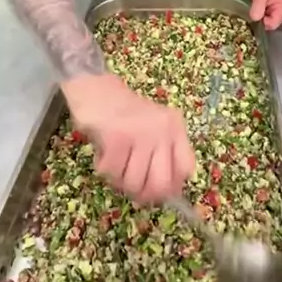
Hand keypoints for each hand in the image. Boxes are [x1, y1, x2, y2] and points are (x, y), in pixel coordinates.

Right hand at [62, 73, 194, 202]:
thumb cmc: (125, 113)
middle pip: (161, 184)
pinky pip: (112, 172)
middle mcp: (163, 130)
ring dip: (120, 181)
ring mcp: (141, 134)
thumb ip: (163, 154)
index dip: (173, 186)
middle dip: (145, 194)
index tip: (158, 190)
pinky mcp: (117, 138)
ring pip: (134, 183)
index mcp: (175, 128)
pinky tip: (103, 154)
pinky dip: (104, 169)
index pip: (186, 168)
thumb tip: (166, 194)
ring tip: (115, 165)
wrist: (96, 88)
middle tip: (133, 189)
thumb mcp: (154, 127)